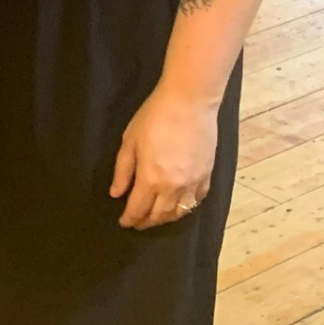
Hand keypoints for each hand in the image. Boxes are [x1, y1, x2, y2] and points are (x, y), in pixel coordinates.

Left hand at [110, 85, 218, 229]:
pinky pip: (197, 200)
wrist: (189, 102)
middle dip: (146, 222)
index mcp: (150, 179)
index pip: (138, 209)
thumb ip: (122, 170)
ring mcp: (193, 183)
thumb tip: (116, 194)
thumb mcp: (130, 141)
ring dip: (166, 219)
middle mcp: (173, 187)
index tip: (124, 222)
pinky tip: (180, 205)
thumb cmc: (154, 117)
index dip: (130, 219)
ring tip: (157, 217)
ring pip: (179, 212)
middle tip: (138, 222)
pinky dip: (187, 207)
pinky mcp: (207, 175)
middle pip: (159, 215)